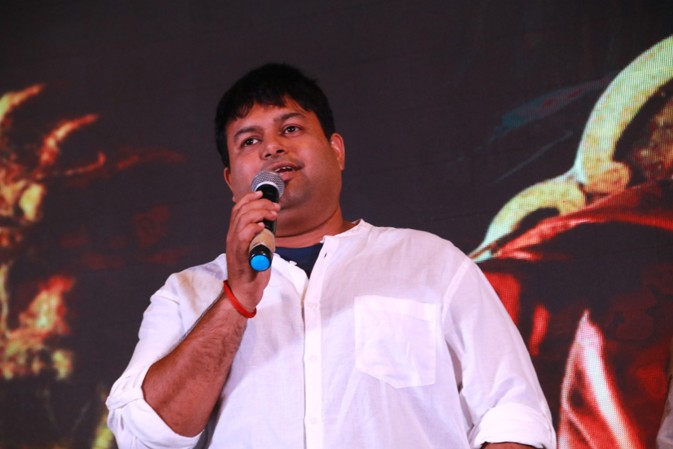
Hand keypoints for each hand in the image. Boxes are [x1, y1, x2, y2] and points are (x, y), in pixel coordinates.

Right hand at [225, 190, 279, 309]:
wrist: (244, 292)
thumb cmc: (251, 272)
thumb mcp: (258, 248)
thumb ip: (261, 236)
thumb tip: (271, 225)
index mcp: (235, 234)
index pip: (238, 209)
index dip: (249, 198)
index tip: (262, 193)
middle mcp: (232, 237)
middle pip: (241, 211)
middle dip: (260, 204)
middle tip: (274, 207)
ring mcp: (234, 246)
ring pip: (241, 220)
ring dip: (259, 213)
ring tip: (272, 214)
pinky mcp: (239, 256)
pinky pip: (242, 237)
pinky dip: (252, 228)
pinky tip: (262, 226)